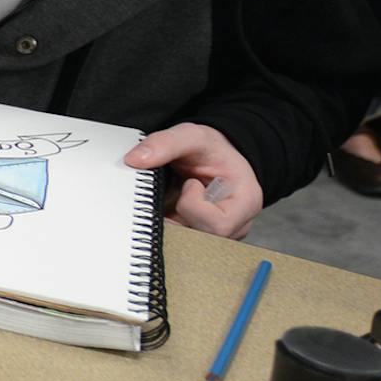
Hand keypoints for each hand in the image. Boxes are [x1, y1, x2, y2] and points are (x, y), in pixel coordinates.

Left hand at [125, 123, 262, 238]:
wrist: (211, 154)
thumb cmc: (210, 149)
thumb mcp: (191, 136)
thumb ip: (166, 144)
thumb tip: (135, 159)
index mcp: (245, 201)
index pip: (219, 225)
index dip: (194, 206)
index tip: (190, 184)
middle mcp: (236, 223)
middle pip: (201, 239)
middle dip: (175, 218)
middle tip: (168, 195)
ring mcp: (219, 232)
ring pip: (186, 244)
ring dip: (168, 224)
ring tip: (167, 199)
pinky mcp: (202, 235)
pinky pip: (180, 242)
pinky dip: (166, 227)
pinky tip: (163, 209)